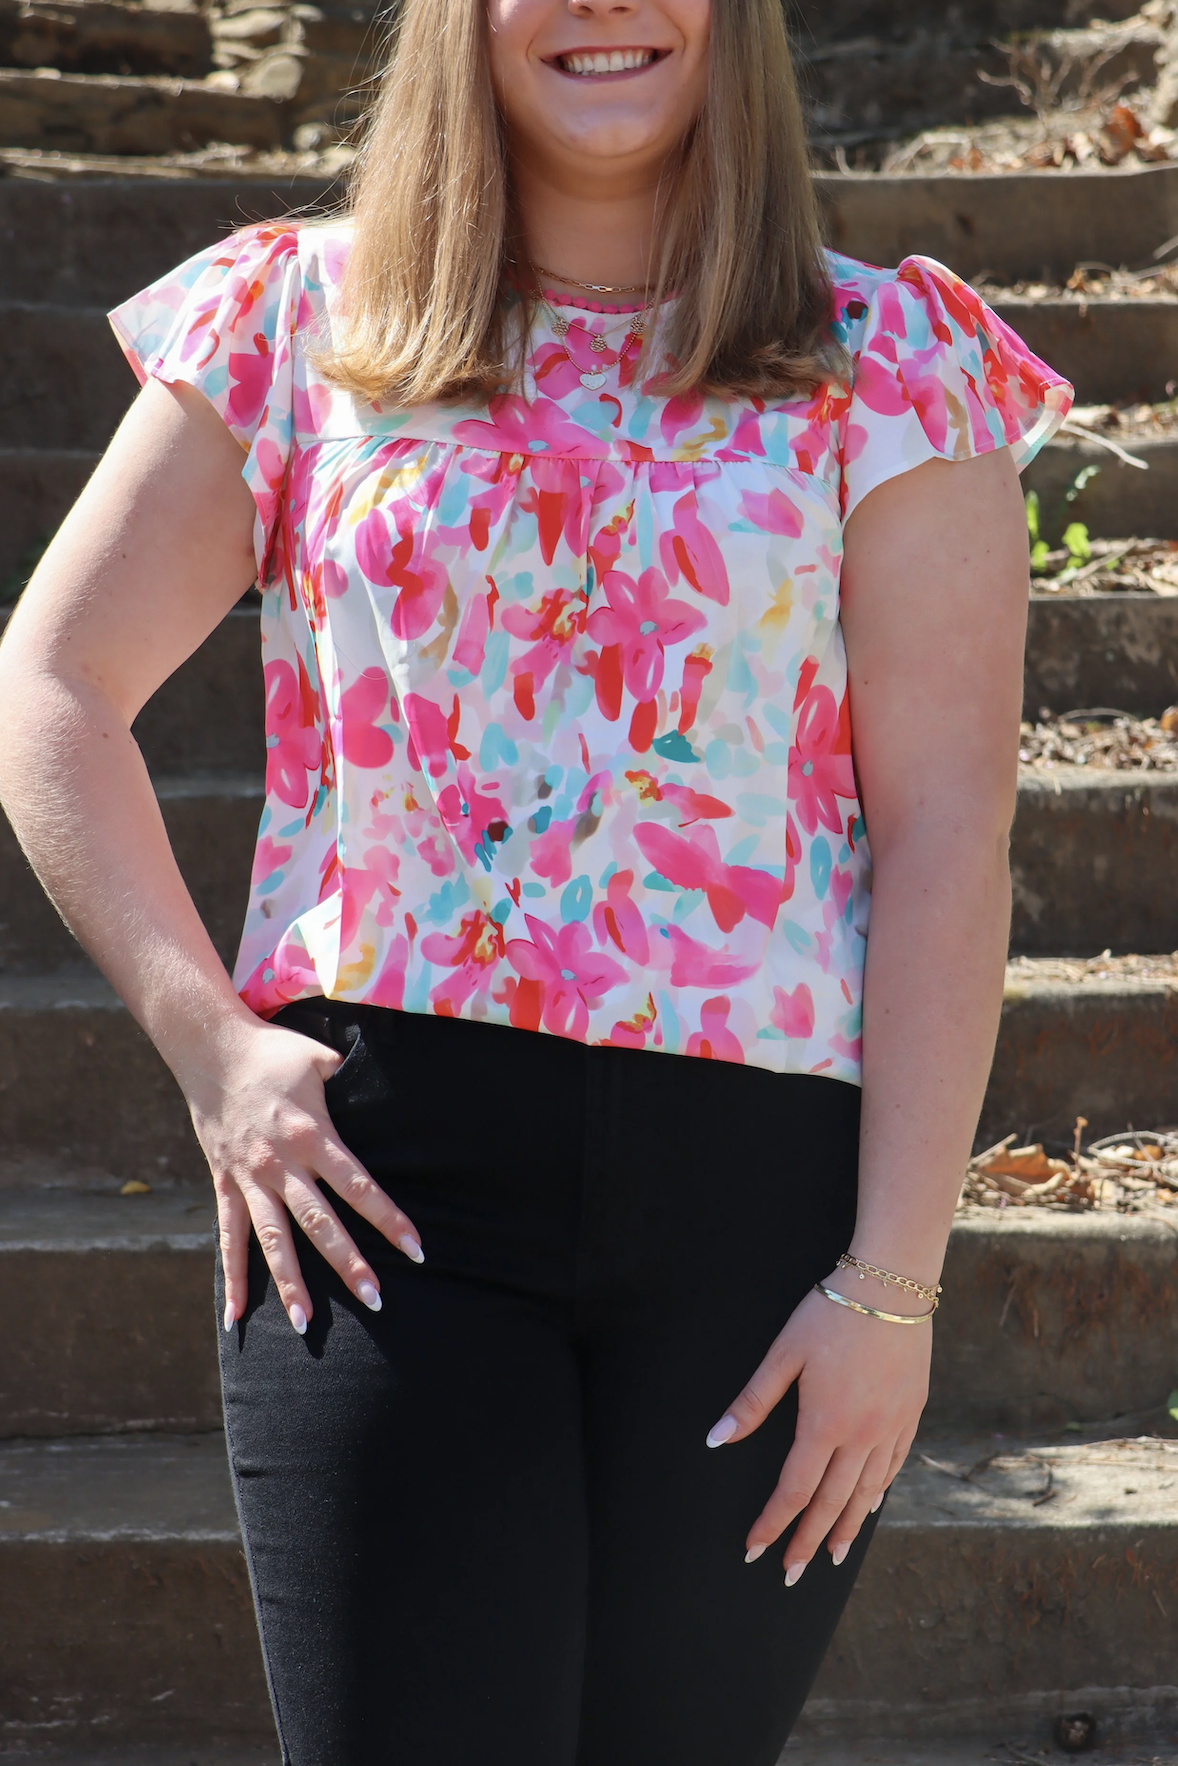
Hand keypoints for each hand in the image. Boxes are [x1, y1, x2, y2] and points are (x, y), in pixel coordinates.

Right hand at [182, 1016, 423, 1334]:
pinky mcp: (224, 1183)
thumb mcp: (321, 1058)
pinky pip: (228, 1238)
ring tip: (306, 1325)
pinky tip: (237, 1318)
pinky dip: (233, 1279)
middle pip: (319, 1222)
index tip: (415, 1250)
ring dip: (290, 1283)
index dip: (388, 1218)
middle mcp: (280, 1163)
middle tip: (376, 1300)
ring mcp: (249, 1178)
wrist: (210, 1049)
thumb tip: (390, 1086)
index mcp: (312, 1135)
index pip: (358, 1185)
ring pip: (272, 1240)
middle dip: (348, 1264)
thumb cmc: (275, 1052)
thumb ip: (353, 1079)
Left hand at [705, 1273, 930, 1580]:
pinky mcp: (912, 1413)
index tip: (755, 1550)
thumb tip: (716, 1440)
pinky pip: (893, 1465)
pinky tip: (870, 1504)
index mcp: (824, 1423)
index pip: (795, 1490)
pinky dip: (878, 1492)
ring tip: (832, 1556)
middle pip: (833, 1503)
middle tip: (791, 1575)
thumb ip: (752, 1402)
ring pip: (867, 1492)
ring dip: (847, 1527)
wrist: (891, 1286)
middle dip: (808, 1542)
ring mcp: (892, 1427)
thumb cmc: (829, 1313)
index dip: (773, 1522)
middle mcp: (862, 1435)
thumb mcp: (783, 1353)